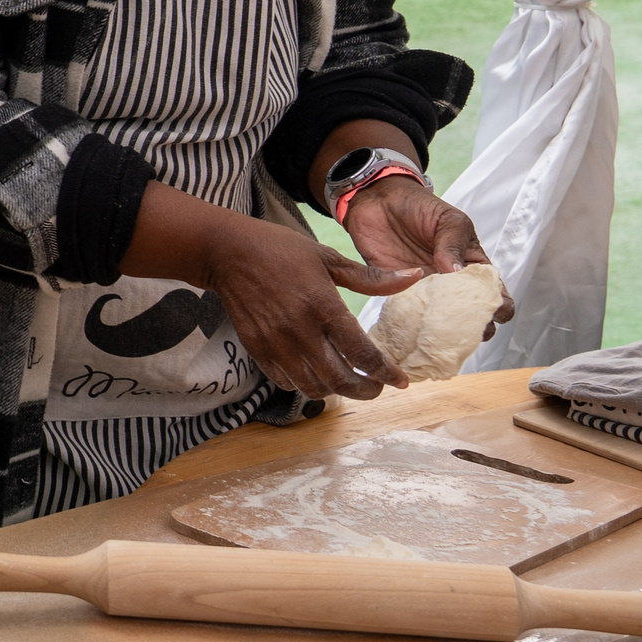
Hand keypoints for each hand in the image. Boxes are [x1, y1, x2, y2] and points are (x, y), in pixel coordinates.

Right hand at [195, 214, 423, 400]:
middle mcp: (299, 330)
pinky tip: (314, 372)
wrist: (226, 252)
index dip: (386, 373)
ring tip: (346, 380)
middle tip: (376, 387)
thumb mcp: (328, 257)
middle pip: (340, 380)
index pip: (362, 354)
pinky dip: (305, 384)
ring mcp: (275, 343)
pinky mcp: (256, 349)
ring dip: (335, 391)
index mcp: (322, 305)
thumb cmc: (280, 250)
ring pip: (313, 388)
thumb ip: (371, 278)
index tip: (400, 381)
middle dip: (365, 391)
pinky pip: (286, 381)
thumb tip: (415, 277)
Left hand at [343, 179, 515, 323]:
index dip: (500, 307)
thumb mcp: (450, 220)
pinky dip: (409, 318)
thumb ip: (455, 245)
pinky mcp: (396, 291)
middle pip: (471, 318)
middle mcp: (451, 285)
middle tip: (462, 322)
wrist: (379, 201)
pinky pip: (406, 313)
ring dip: (441, 327)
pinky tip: (410, 314)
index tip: (493, 310)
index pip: (496, 295)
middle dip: (473, 326)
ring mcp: (425, 291)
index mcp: (472, 267)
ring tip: (437, 322)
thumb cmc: (421, 207)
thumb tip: (456, 273)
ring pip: (440, 322)